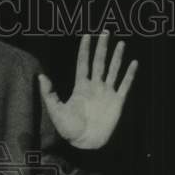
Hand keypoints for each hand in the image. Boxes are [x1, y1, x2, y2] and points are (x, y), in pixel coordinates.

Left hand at [38, 32, 137, 149]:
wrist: (84, 143)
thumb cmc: (68, 129)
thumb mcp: (55, 111)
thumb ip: (49, 94)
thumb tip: (40, 76)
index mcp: (81, 86)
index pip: (83, 63)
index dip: (85, 49)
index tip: (87, 35)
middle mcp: (95, 86)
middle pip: (99, 62)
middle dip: (102, 47)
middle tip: (105, 31)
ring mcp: (107, 93)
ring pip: (113, 70)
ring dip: (117, 57)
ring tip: (120, 43)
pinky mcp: (117, 102)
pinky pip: (125, 85)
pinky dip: (129, 74)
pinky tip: (133, 63)